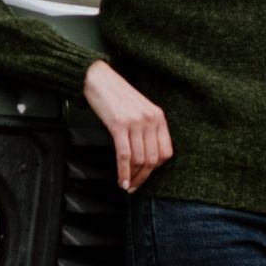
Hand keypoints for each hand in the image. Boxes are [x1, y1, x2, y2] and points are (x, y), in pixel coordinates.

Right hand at [82, 59, 172, 191]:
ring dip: (133, 177)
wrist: (98, 79)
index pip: (166, 152)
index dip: (156, 169)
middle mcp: (150, 120)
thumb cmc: (117, 94)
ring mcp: (135, 122)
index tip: (146, 175)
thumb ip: (147, 128)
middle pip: (153, 159)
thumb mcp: (140, 109)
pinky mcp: (119, 124)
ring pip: (139, 160)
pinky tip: (121, 179)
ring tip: (126, 184)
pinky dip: (123, 171)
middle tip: (135, 186)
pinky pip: (124, 155)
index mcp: (158, 116)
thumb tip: (146, 156)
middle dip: (144, 177)